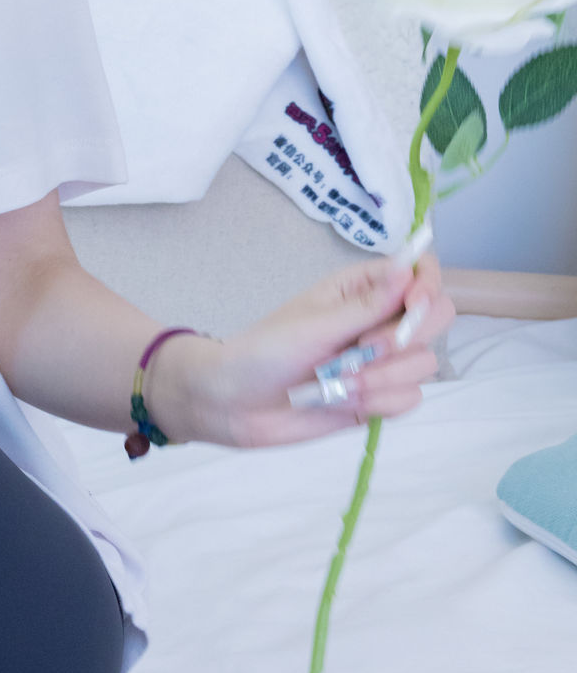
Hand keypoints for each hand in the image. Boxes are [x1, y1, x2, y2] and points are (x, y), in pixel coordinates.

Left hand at [152, 253, 453, 450]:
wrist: (234, 404)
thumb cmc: (264, 352)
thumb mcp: (314, 324)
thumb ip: (367, 304)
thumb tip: (408, 267)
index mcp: (362, 289)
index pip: (422, 273)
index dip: (428, 286)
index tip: (414, 304)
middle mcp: (379, 321)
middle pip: (437, 318)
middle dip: (404, 338)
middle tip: (360, 349)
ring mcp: (382, 361)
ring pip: (424, 364)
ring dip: (382, 378)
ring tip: (336, 383)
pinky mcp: (378, 397)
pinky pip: (409, 399)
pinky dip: (378, 403)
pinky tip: (341, 401)